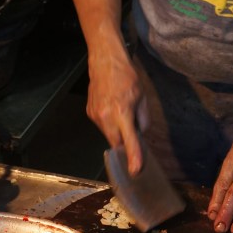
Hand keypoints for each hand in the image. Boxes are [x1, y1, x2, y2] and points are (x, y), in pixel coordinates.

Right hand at [86, 50, 149, 173]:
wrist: (104, 62)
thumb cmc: (126, 77)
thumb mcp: (142, 97)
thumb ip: (143, 119)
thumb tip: (140, 134)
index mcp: (122, 112)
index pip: (129, 141)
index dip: (134, 157)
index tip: (135, 171)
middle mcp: (106, 117)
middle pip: (117, 143)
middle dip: (125, 144)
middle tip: (133, 133)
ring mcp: (95, 116)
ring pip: (109, 135)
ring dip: (117, 132)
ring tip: (121, 112)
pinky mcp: (89, 113)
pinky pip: (102, 126)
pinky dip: (110, 124)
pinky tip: (112, 109)